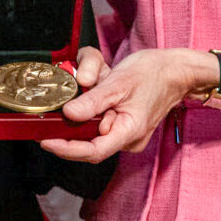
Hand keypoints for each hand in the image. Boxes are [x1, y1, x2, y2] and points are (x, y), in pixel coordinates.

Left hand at [39, 47, 217, 163]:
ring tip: (100, 76)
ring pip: (92, 123)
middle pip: (88, 136)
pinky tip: (103, 80)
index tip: (44, 139)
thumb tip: (69, 114)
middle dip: (77, 114)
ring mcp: (124, 130)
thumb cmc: (154, 73)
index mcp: (129, 132)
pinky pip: (100, 117)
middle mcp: (126, 137)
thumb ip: (94, 100)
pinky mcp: (121, 122)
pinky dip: (95, 100)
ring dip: (88, 101)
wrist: (176, 69)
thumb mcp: (120, 82)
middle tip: (70, 93)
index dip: (65, 148)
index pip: (91, 152)